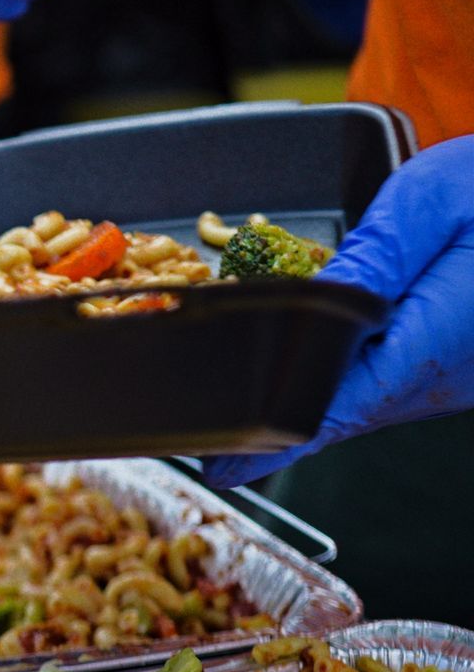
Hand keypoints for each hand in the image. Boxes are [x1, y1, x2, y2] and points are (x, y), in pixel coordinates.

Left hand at [204, 134, 473, 487]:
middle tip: (220, 451)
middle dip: (283, 429)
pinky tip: (315, 384)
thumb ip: (370, 256)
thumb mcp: (429, 203)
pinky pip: (393, 389)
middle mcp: (445, 376)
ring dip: (315, 409)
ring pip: (369, 405)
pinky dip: (349, 390)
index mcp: (434, 339)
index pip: (337, 406)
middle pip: (347, 414)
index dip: (276, 439)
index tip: (228, 469)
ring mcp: (456, 379)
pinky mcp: (459, 370)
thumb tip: (314, 303)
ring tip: (252, 425)